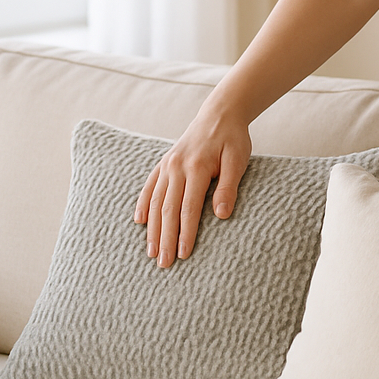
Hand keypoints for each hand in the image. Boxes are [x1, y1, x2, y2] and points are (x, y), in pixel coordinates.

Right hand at [133, 110, 251, 267]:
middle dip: (165, 238)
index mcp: (195, 167)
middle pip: (167, 209)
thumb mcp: (238, 160)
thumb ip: (228, 187)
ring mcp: (167, 165)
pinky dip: (143, 205)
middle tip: (163, 264)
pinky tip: (140, 222)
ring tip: (151, 251)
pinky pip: (149, 186)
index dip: (185, 233)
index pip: (188, 208)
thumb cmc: (233, 139)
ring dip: (152, 228)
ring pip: (155, 201)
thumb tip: (221, 215)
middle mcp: (176, 167)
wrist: (220, 114)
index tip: (183, 254)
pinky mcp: (164, 163)